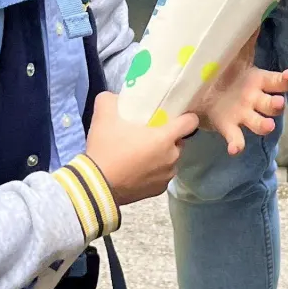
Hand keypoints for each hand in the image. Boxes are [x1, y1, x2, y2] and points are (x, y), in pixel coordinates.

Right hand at [84, 92, 198, 204]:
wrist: (96, 185)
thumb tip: (117, 98)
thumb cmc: (106, 148)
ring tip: (139, 154)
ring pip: (170, 160)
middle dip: (167, 137)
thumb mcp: (104, 114)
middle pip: (178, 141)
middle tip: (147, 135)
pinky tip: (137, 170)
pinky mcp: (159, 191)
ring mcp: (167, 176)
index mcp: (165, 137)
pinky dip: (153, 172)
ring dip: (161, 156)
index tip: (172, 116)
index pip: (190, 122)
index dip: (185, 116)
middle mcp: (172, 157)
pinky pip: (161, 176)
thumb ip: (112, 99)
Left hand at [193, 28, 287, 155]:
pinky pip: (236, 138)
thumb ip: (247, 34)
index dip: (286, 79)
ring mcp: (243, 115)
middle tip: (278, 104)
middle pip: (272, 105)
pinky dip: (237, 144)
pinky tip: (235, 148)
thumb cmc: (225, 68)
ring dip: (264, 125)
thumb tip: (259, 7)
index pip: (278, 82)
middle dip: (276, 105)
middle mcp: (255, 100)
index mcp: (258, 80)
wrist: (202, 88)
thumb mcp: (235, 51)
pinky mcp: (228, 127)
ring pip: (259, 123)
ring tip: (268, 126)